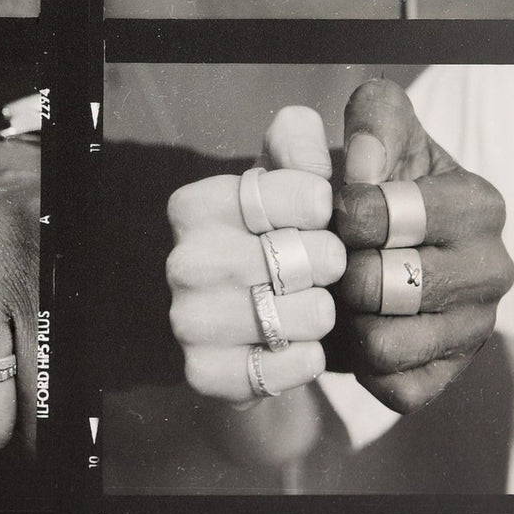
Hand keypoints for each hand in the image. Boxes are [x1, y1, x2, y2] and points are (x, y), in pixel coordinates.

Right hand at [166, 166, 344, 405]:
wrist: (251, 319)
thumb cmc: (274, 234)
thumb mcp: (284, 177)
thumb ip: (297, 141)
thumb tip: (308, 150)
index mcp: (195, 203)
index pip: (292, 194)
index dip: (322, 207)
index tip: (316, 215)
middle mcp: (183, 259)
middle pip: (305, 257)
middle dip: (329, 262)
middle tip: (316, 265)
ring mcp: (188, 319)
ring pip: (304, 316)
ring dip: (321, 313)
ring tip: (304, 304)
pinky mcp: (204, 372)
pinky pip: (288, 368)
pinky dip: (305, 359)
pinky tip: (292, 343)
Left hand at [332, 78, 513, 412]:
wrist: (356, 234)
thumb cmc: (362, 177)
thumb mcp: (368, 131)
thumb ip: (369, 123)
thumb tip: (365, 169)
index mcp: (475, 202)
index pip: (381, 216)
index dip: (337, 213)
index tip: (330, 209)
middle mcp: (490, 268)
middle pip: (379, 285)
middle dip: (334, 270)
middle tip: (322, 257)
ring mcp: (475, 327)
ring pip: (383, 344)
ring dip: (339, 320)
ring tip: (329, 292)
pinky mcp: (450, 373)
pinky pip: (393, 387)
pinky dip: (356, 365)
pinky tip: (348, 328)